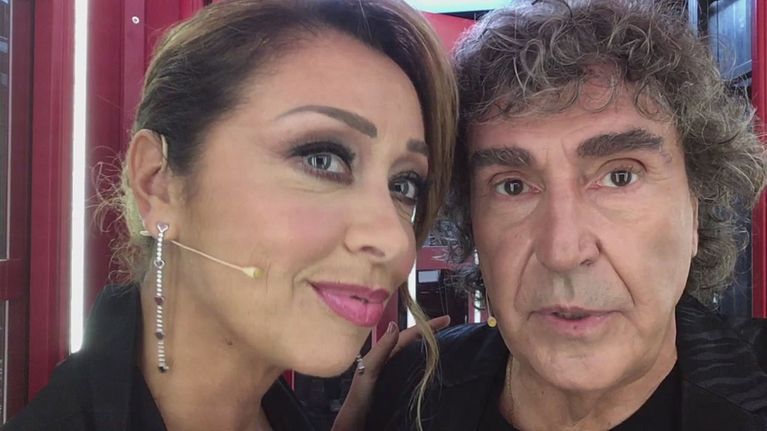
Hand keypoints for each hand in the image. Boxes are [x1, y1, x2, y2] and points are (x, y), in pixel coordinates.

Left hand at [331, 315, 450, 430]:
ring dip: (425, 342)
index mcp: (384, 351)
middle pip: (412, 339)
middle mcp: (388, 357)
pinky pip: (411, 363)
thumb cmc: (359, 395)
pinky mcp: (394, 380)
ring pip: (412, 350)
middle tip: (446, 322)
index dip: (427, 326)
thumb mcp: (370, 369)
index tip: (446, 319)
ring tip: (441, 336)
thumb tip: (394, 324)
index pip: (410, 334)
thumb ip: (381, 349)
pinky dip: (421, 357)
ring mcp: (392, 368)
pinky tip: (428, 359)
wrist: (356, 418)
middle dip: (428, 330)